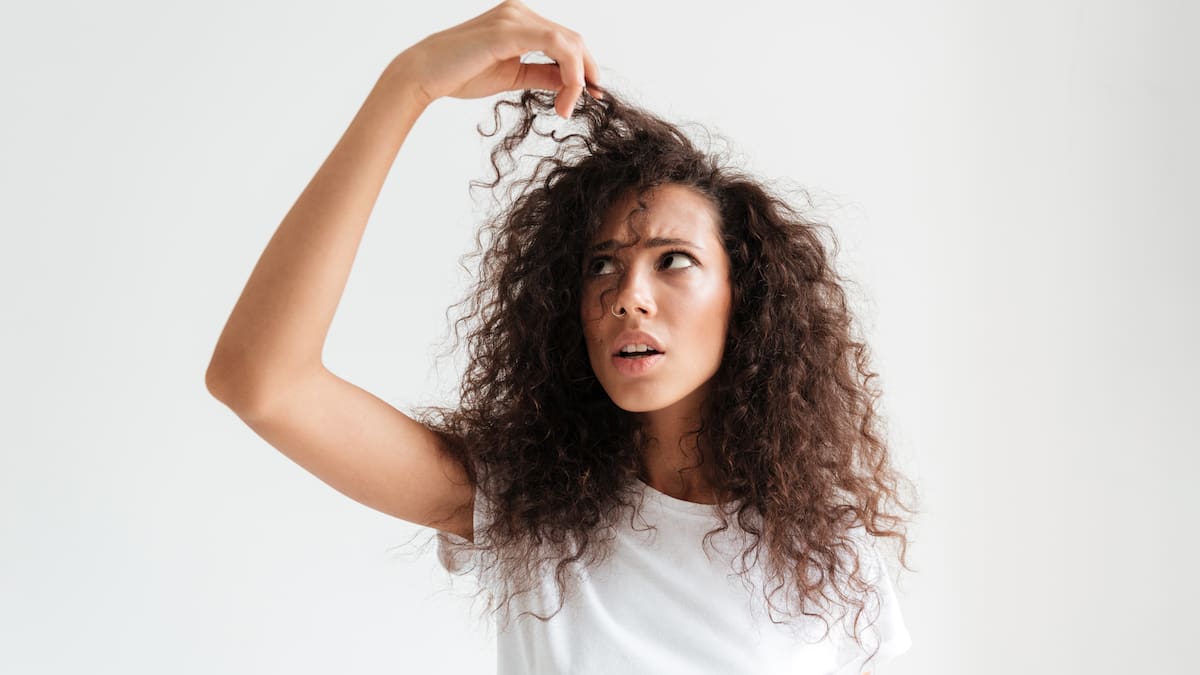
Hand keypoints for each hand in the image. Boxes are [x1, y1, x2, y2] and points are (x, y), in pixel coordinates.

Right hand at [391, 0, 602, 118]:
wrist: (424, 75)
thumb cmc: (459, 75)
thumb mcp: (513, 75)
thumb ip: (541, 73)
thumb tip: (569, 82)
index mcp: (519, 19)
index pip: (565, 40)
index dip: (585, 67)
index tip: (591, 94)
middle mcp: (519, 11)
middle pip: (573, 39)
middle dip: (586, 73)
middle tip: (585, 103)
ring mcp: (515, 16)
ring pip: (569, 42)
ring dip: (578, 77)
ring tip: (566, 107)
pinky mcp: (510, 29)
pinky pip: (556, 45)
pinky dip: (570, 71)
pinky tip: (566, 95)